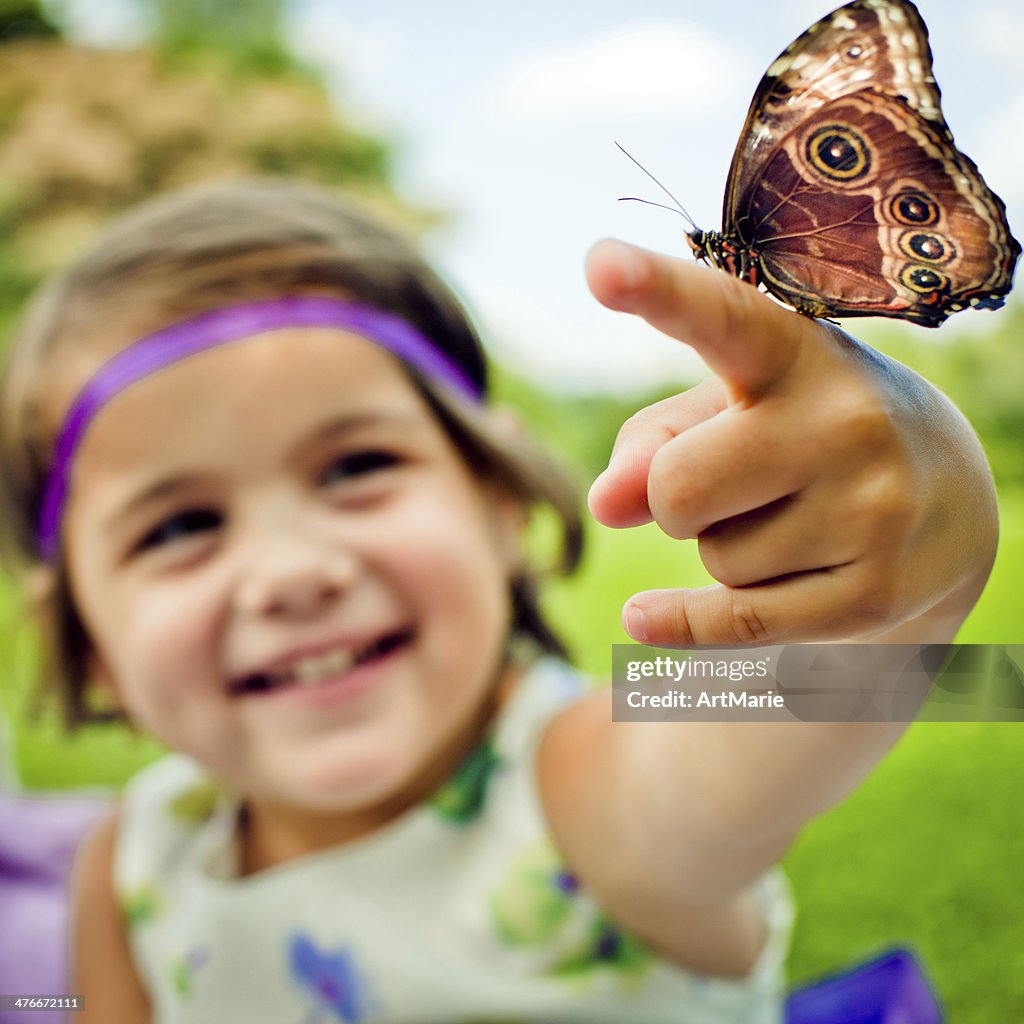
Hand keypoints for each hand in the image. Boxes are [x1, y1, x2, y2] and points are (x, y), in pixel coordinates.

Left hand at [586, 240, 997, 645]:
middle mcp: (847, 422)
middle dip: (674, 499)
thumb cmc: (806, 438)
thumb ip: (655, 439)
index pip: (725, 317)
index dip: (659, 290)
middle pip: (676, 486)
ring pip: (714, 557)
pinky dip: (683, 621)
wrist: (950, 507)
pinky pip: (735, 620)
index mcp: (801, 354)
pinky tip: (643, 618)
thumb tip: (607, 503)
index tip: (599, 263)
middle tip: (726, 485)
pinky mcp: (875, 594)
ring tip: (794, 520)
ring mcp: (873, 511)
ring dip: (726, 548)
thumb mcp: (735, 410)